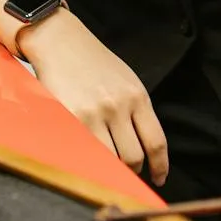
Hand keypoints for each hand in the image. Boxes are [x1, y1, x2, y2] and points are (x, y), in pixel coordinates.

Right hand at [20, 9, 168, 184]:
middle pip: (134, 157)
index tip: (158, 179)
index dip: (160, 167)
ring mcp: (94, 113)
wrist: (61, 42)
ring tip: (108, 168)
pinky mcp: (71, 117)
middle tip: (128, 173)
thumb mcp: (126, 81)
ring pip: (110, 158)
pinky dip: (91, 161)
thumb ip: (136, 111)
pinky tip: (90, 161)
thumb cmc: (93, 62)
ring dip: (112, 170)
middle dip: (133, 171)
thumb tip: (145, 147)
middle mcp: (119, 106)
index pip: (156, 142)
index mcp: (137, 96)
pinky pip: (86, 150)